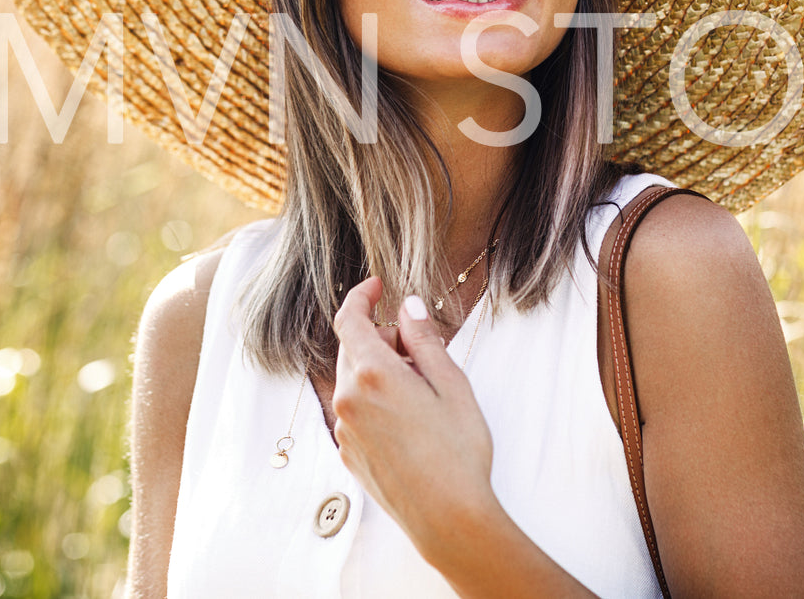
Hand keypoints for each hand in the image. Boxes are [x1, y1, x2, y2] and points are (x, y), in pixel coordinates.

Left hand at [331, 275, 497, 557]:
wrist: (448, 518)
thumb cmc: (458, 450)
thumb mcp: (451, 384)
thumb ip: (425, 339)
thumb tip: (408, 306)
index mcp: (372, 373)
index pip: (350, 318)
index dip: (362, 296)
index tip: (378, 286)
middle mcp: (348, 399)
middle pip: (352, 349)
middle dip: (381, 338)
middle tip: (421, 351)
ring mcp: (345, 431)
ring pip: (353, 381)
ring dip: (378, 371)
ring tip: (421, 391)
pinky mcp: (349, 456)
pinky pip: (356, 412)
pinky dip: (375, 401)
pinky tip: (409, 420)